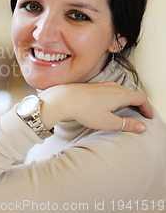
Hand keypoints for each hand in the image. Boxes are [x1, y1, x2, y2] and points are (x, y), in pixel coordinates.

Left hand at [38, 82, 152, 133]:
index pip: (141, 98)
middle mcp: (113, 87)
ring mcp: (103, 85)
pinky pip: (111, 91)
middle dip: (139, 104)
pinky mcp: (94, 87)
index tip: (149, 116)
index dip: (148, 108)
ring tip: (128, 111)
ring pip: (121, 91)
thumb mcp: (108, 122)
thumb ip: (127, 124)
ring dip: (128, 101)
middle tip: (141, 115)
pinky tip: (110, 106)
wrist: (63, 99)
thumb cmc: (83, 109)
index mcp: (120, 94)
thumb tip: (142, 127)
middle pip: (132, 94)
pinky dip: (117, 98)